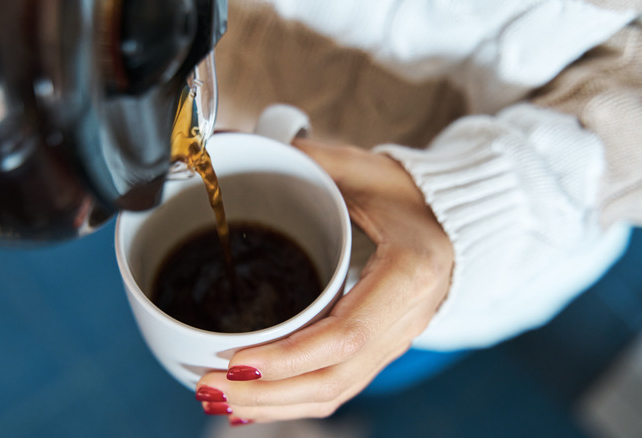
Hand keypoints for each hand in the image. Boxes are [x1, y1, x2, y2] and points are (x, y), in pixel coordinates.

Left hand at [195, 138, 453, 424]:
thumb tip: (241, 146)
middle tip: (208, 386)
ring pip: (333, 393)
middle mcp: (405, 320)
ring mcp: (395, 342)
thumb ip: (311, 160)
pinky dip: (292, 402)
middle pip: (333, 379)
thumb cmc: (414, 194)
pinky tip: (253, 404)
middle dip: (266, 394)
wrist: (458, 222)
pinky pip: (337, 388)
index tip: (236, 361)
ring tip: (218, 399)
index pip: (346, 334)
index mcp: (409, 274)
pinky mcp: (381, 350)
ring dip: (273, 406)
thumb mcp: (367, 169)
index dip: (289, 356)